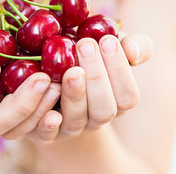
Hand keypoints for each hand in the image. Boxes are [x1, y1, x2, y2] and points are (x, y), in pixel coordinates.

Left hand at [26, 34, 152, 143]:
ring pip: (76, 120)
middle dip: (97, 78)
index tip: (107, 40)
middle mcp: (94, 119)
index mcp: (115, 102)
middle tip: (85, 45)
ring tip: (70, 69)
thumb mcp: (107, 47)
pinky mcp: (43, 133)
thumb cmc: (84, 57)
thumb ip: (131, 46)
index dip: (120, 70)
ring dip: (74, 95)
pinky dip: (48, 122)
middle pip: (104, 110)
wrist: (46, 77)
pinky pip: (46, 134)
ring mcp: (68, 128)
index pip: (127, 96)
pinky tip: (49, 99)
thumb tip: (132, 49)